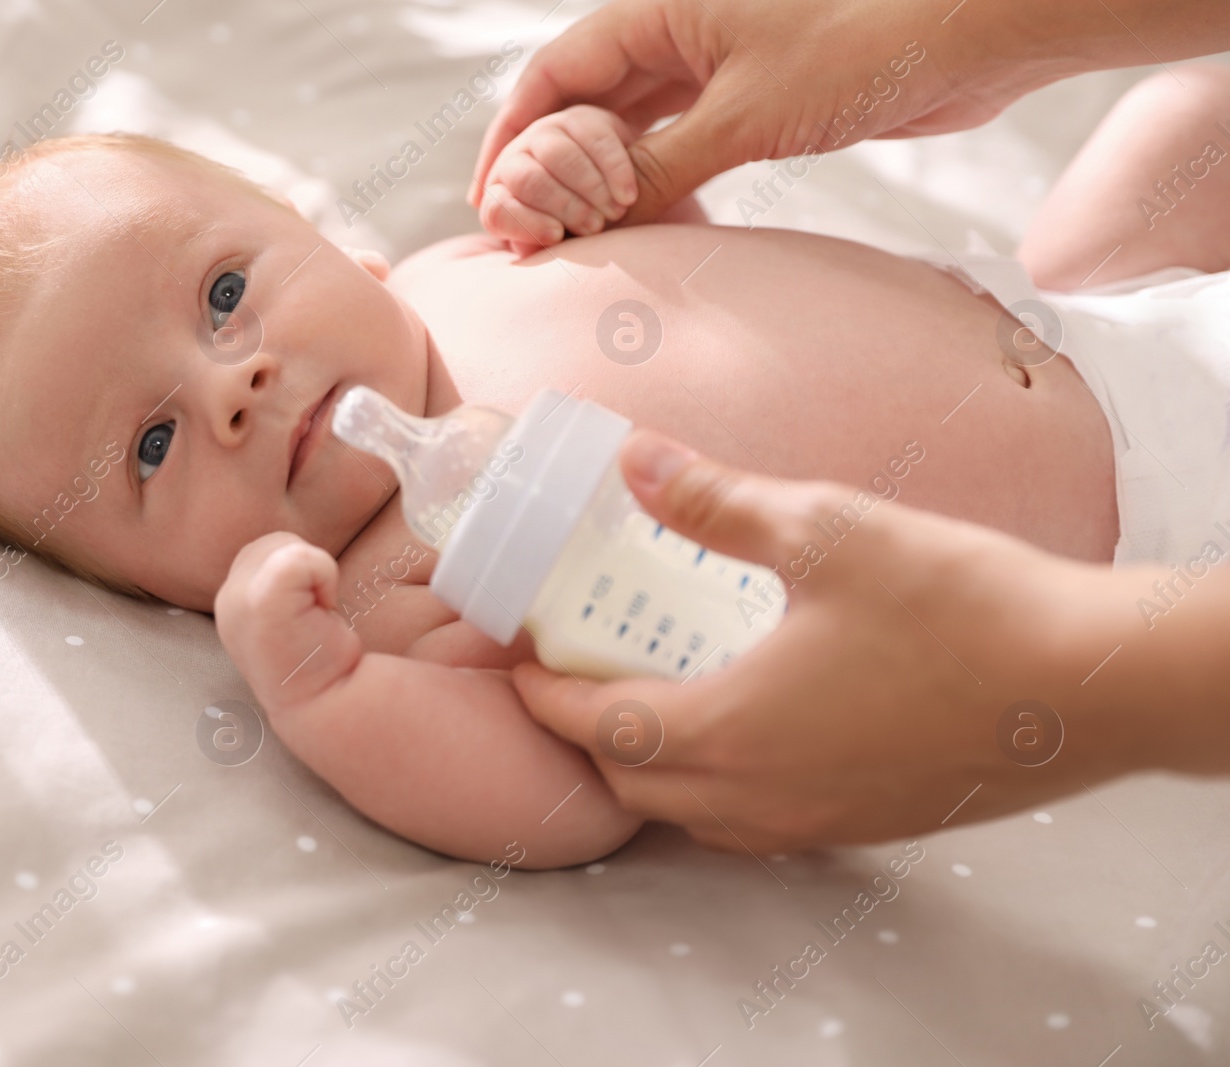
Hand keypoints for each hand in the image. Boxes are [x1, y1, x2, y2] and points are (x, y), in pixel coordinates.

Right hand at [213, 532, 361, 711]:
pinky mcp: (260, 600)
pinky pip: (307, 559)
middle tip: (313, 618)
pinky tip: (323, 616)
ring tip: (315, 618)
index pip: (267, 552)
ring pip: (290, 547)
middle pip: (277, 543)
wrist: (326, 702)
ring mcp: (237, 599)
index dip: (301, 575)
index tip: (305, 618)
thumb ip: (283, 578)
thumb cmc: (319, 659)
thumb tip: (297, 557)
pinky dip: (326, 579)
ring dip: (317, 577)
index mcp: (231, 601)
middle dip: (307, 572)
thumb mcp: (290, 609)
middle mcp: (226, 599)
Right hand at [470, 0, 1229, 224]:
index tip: (488, 193)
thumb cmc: (864, 43)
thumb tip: (603, 215)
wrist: (969, 35)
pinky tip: (639, 225)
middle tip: (526, 231)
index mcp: (661, 12)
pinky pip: (681, 147)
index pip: (557, 70)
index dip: (514, 132)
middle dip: (551, 164)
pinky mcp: (756, 103)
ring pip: (633, 128)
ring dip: (603, 181)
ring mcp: (718, 69)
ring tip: (573, 238)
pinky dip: (655, 186)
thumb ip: (664, 167)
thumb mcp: (744, 116)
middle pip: (586, 102)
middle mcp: (680, 36)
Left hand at [479, 104, 639, 255]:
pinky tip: (627, 195)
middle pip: (527, 180)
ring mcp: (543, 133)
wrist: (609, 199)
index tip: (557, 237)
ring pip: (558, 156)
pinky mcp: (578, 119)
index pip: (497, 211)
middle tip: (594, 228)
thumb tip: (523, 247)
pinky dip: (614, 170)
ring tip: (614, 213)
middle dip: (563, 206)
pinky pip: (594, 140)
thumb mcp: (556, 243)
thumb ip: (539, 246)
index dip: (526, 224)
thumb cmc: (575, 230)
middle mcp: (513, 160)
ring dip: (590, 188)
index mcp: (500, 196)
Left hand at [510, 430, 1200, 851]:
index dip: (540, 694)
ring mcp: (810, 823)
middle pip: (631, 780)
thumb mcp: (825, 531)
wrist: (1086, 686)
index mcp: (727, 731)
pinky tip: (740, 727)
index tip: (516, 659)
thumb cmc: (956, 605)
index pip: (594, 726)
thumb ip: (717, 501)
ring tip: (646, 694)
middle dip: (585, 731)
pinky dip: (711, 785)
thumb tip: (632, 460)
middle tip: (576, 668)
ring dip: (647, 762)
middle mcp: (756, 797)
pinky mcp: (858, 826)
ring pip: (690, 812)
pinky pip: (750, 823)